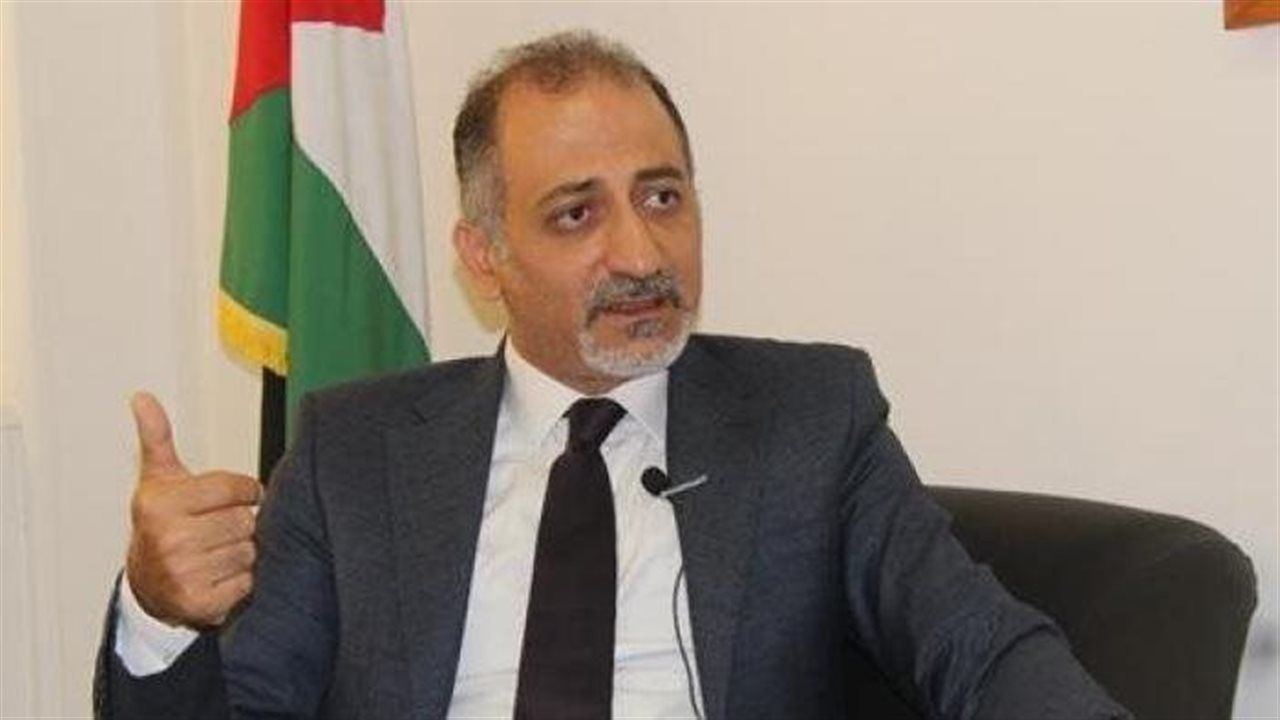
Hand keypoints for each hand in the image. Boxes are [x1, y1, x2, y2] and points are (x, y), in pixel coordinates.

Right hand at [125, 392, 261, 627]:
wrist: (146, 585)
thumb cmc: (161, 524)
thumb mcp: (159, 478)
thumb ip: (157, 437)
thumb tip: (142, 397)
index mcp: (162, 504)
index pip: (236, 488)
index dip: (244, 491)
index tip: (232, 498)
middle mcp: (170, 539)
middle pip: (245, 520)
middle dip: (238, 522)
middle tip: (216, 529)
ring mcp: (184, 573)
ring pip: (249, 550)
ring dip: (240, 551)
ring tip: (215, 551)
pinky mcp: (200, 603)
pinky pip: (247, 581)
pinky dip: (240, 580)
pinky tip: (218, 575)